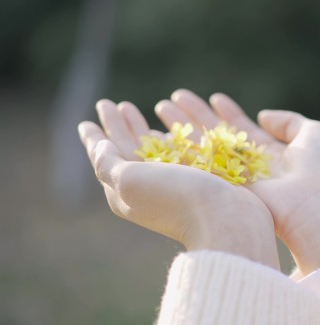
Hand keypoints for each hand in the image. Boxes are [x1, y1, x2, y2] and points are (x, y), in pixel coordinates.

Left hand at [78, 100, 279, 268]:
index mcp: (128, 192)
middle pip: (132, 150)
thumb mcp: (129, 181)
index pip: (107, 159)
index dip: (96, 139)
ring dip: (148, 127)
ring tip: (147, 107)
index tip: (86, 122)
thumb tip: (99, 145)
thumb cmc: (176, 199)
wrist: (227, 219)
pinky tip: (178, 127)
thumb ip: (107, 162)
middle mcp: (153, 187)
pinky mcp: (207, 177)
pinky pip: (188, 149)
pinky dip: (181, 133)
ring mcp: (181, 183)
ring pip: (160, 148)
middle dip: (122, 127)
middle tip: (114, 105)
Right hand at [155, 89, 319, 273]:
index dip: (228, 114)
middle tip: (171, 101)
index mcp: (272, 155)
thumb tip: (262, 115)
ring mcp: (236, 179)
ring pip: (204, 149)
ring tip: (162, 108)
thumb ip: (289, 120)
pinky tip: (166, 132)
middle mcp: (251, 167)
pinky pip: (200, 166)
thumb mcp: (314, 134)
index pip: (244, 131)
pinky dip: (182, 149)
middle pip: (218, 138)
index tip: (213, 98)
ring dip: (183, 128)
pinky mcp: (226, 191)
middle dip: (196, 118)